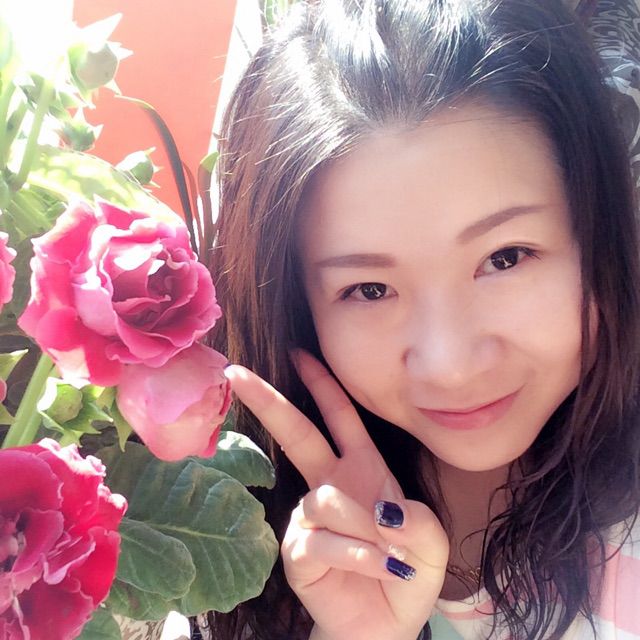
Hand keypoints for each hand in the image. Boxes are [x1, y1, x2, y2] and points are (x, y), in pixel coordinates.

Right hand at [224, 350, 448, 639]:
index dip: (322, 385)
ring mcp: (309, 516)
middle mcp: (330, 484)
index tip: (299, 354)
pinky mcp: (297, 550)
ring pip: (325, 498)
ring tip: (389, 553)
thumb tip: (381, 510)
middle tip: (235, 373)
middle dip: (269, 401)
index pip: (339, 417)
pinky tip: (378, 567)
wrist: (387, 625)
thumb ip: (417, 519)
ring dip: (364, 526)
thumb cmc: (408, 572)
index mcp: (361, 468)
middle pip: (297, 433)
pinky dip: (358, 553)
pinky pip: (323, 539)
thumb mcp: (430, 540)